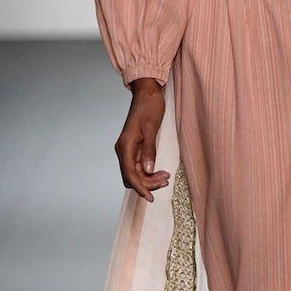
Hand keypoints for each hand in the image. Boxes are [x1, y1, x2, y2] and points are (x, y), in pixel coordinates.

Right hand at [115, 79, 170, 200]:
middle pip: (132, 177)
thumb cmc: (149, 107)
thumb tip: (149, 170)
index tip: (151, 198)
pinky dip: (149, 172)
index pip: (130, 174)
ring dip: (150, 178)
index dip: (140, 188)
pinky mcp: (134, 148)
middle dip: (148, 183)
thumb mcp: (152, 128)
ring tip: (166, 176)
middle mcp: (123, 150)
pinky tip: (160, 171)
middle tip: (166, 180)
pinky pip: (139, 166)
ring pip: (136, 173)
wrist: (147, 93)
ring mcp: (128, 150)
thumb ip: (149, 150)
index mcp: (125, 146)